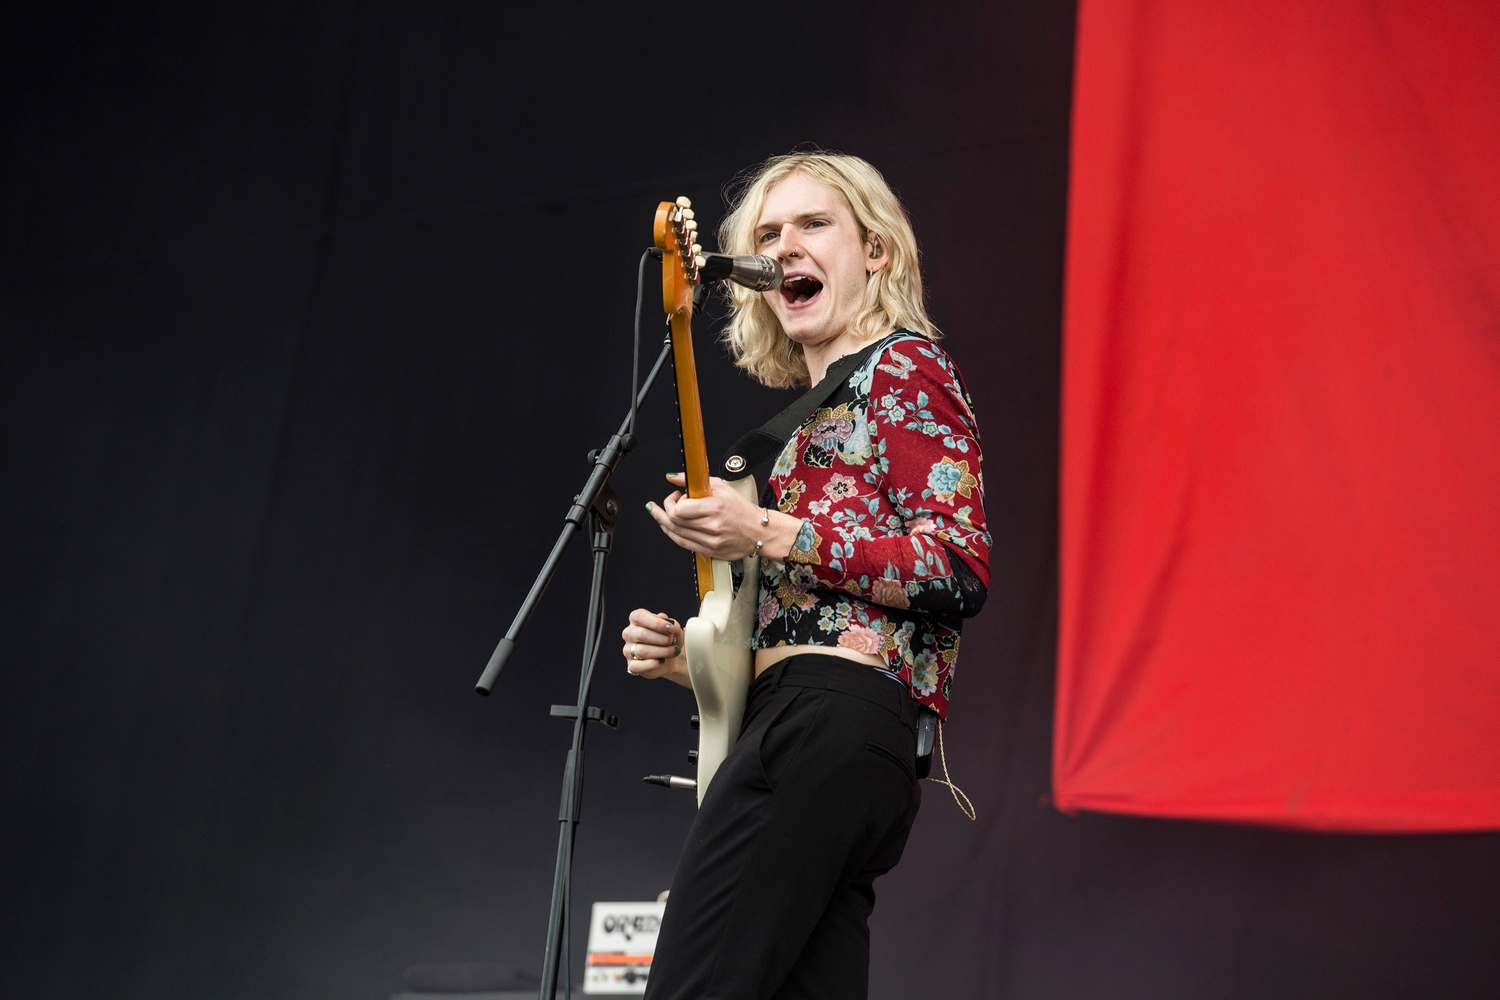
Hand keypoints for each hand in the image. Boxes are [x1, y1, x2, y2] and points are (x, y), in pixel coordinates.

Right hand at [621, 609, 690, 687]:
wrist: (670, 658)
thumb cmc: (669, 639)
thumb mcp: (674, 629)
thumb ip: (672, 624)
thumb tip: (668, 623)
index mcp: (636, 619)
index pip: (639, 617)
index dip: (656, 623)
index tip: (670, 629)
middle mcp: (629, 633)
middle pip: (641, 634)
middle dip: (661, 639)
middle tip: (673, 641)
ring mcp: (628, 650)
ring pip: (641, 651)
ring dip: (661, 652)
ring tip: (673, 651)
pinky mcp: (631, 665)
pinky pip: (638, 666)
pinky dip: (653, 664)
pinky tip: (662, 661)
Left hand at [647, 474, 799, 561]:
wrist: (759, 532)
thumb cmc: (742, 509)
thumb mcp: (720, 487)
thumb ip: (693, 480)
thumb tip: (672, 477)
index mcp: (715, 508)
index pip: (679, 509)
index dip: (672, 501)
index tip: (677, 496)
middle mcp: (712, 526)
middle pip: (674, 521)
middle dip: (663, 510)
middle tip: (663, 504)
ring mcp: (710, 541)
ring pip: (675, 533)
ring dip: (664, 522)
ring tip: (659, 514)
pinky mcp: (709, 551)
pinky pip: (683, 544)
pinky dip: (672, 534)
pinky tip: (669, 526)